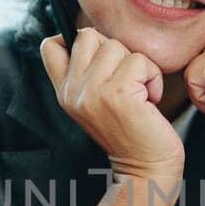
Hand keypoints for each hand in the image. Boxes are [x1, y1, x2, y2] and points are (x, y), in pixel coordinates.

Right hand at [40, 28, 183, 179]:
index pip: (51, 45)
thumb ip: (87, 73)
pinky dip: (153, 78)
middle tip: (125, 80)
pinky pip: (140, 61)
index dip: (74, 39)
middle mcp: (72, 91)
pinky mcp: (118, 94)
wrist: (145, 170)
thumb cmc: (130, 131)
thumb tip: (92, 37)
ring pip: (116, 45)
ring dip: (137, 66)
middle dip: (114, 51)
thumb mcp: (96, 102)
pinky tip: (150, 100)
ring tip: (138, 93)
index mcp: (64, 92)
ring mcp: (92, 92)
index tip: (98, 60)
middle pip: (87, 35)